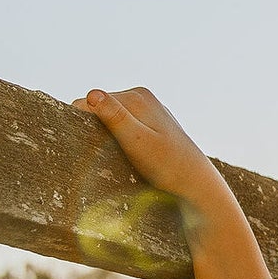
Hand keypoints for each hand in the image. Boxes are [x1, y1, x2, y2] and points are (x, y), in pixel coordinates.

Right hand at [80, 87, 225, 218]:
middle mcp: (143, 97)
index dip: (81, 123)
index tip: (86, 146)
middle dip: (93, 128)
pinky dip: (117, 138)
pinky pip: (123, 125)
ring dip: (104, 134)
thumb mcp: (137, 142)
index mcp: (137, 97)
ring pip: (110, 117)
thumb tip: (92, 94)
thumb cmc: (167, 166)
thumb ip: (116, 117)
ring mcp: (148, 110)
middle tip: (99, 154)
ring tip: (112, 155)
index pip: (90, 102)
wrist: (196, 183)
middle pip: (99, 108)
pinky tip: (124, 154)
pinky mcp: (151, 124)